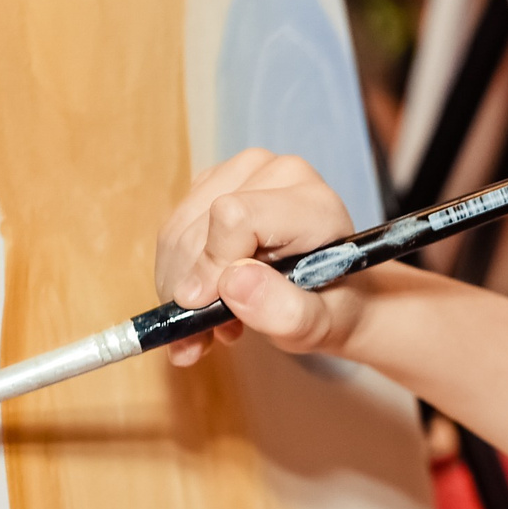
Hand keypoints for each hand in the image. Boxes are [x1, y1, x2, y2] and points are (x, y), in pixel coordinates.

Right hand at [155, 150, 360, 365]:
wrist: (335, 296)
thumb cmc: (331, 309)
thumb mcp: (318, 327)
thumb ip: (284, 312)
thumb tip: (232, 282)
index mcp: (312, 203)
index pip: (234, 217)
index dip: (211, 266)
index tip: (205, 311)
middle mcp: (278, 175)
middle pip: (198, 228)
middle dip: (190, 291)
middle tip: (203, 335)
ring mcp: (244, 173)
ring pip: (177, 231)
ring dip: (179, 288)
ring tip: (211, 322)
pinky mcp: (216, 183)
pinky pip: (173, 230)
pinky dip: (177, 274)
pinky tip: (207, 299)